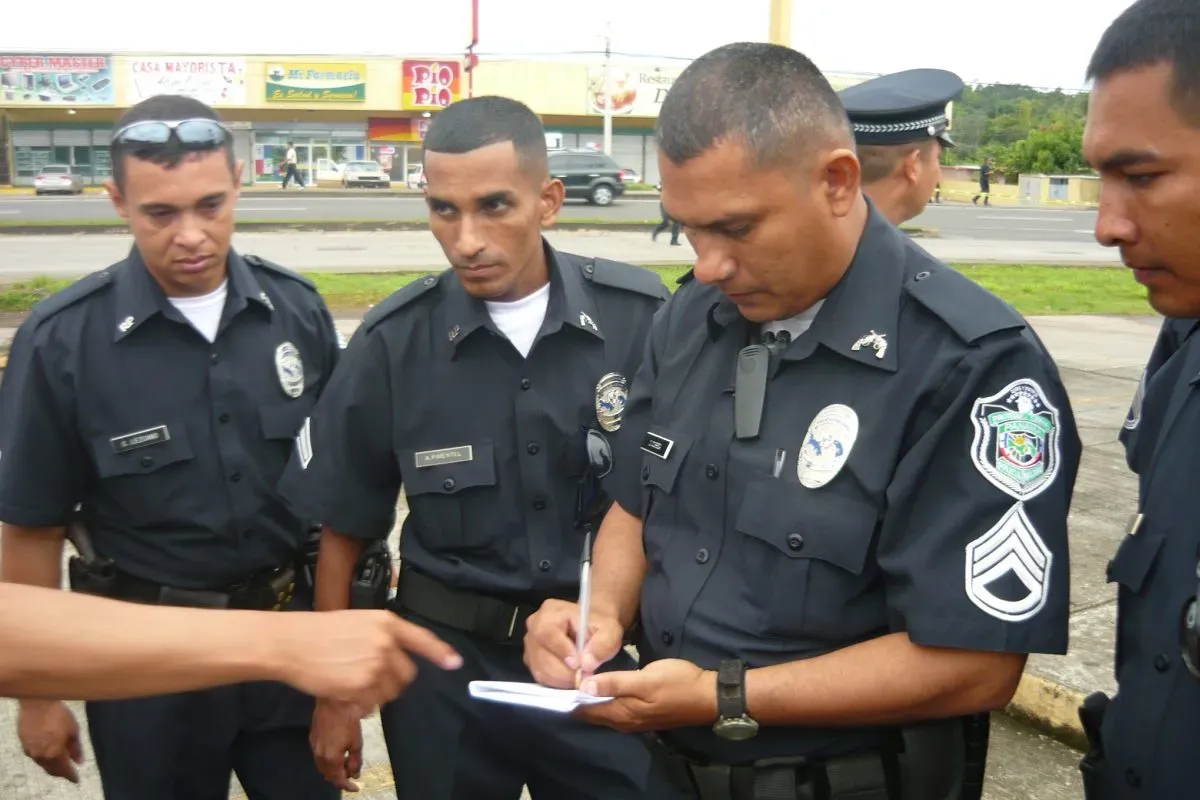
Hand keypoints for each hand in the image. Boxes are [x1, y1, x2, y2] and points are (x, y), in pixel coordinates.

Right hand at [17, 699, 83, 782]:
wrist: (37, 703)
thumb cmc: (58, 714)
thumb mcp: (73, 730)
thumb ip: (76, 748)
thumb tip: (79, 761)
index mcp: (54, 754)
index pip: (64, 771)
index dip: (72, 776)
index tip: (77, 780)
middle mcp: (40, 756)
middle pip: (52, 770)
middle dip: (62, 773)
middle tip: (69, 773)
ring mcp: (30, 750)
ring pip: (43, 764)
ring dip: (52, 766)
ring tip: (61, 763)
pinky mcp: (24, 743)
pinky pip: (35, 756)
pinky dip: (44, 757)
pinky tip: (48, 753)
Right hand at [276, 610, 461, 705]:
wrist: (292, 642)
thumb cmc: (319, 632)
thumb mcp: (357, 623)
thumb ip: (381, 637)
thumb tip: (397, 658)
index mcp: (385, 622)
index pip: (420, 639)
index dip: (439, 652)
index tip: (454, 663)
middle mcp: (385, 643)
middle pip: (406, 675)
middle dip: (392, 682)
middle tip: (369, 680)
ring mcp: (375, 665)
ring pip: (389, 692)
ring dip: (375, 695)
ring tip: (350, 683)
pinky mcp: (362, 686)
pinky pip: (371, 704)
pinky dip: (360, 705)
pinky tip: (344, 693)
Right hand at [310, 699, 363, 791]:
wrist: (333, 700)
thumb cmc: (348, 719)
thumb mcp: (357, 742)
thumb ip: (355, 761)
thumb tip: (355, 774)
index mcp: (332, 759)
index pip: (338, 780)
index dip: (348, 786)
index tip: (356, 787)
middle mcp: (320, 756)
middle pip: (328, 775)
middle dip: (340, 777)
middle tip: (351, 773)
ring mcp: (314, 747)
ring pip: (322, 767)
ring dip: (333, 769)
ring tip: (345, 763)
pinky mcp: (312, 738)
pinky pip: (318, 756)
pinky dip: (327, 760)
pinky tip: (336, 753)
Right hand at [523, 598, 623, 688]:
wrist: (590, 629)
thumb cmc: (599, 627)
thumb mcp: (610, 631)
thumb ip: (603, 644)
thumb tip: (586, 664)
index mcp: (550, 612)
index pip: (548, 633)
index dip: (562, 651)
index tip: (580, 664)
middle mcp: (534, 626)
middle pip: (541, 655)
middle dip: (565, 672)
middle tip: (584, 676)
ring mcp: (530, 644)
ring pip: (540, 670)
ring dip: (561, 680)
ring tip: (579, 677)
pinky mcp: (531, 660)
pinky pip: (540, 677)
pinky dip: (556, 683)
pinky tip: (570, 678)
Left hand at [573, 659, 717, 733]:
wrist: (708, 695)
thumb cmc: (677, 682)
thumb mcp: (645, 678)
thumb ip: (614, 683)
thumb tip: (583, 686)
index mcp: (622, 713)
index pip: (584, 710)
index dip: (570, 695)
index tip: (560, 677)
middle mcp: (624, 722)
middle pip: (591, 712)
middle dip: (577, 697)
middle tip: (567, 674)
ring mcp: (634, 720)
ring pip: (603, 711)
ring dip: (590, 698)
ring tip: (579, 677)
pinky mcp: (642, 714)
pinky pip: (614, 709)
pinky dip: (603, 699)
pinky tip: (602, 685)